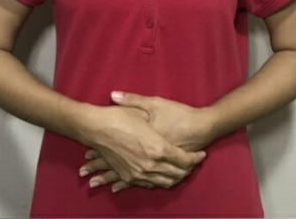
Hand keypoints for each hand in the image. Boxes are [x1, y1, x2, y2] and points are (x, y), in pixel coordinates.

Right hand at [78, 100, 206, 192]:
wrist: (95, 127)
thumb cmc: (120, 116)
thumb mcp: (143, 110)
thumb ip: (161, 120)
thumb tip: (171, 116)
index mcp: (158, 148)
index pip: (184, 160)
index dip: (195, 158)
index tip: (201, 155)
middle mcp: (150, 164)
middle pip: (176, 174)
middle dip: (188, 170)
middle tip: (193, 164)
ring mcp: (138, 173)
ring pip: (164, 182)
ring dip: (175, 178)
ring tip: (181, 172)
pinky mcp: (128, 175)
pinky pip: (148, 184)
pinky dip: (159, 182)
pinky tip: (162, 178)